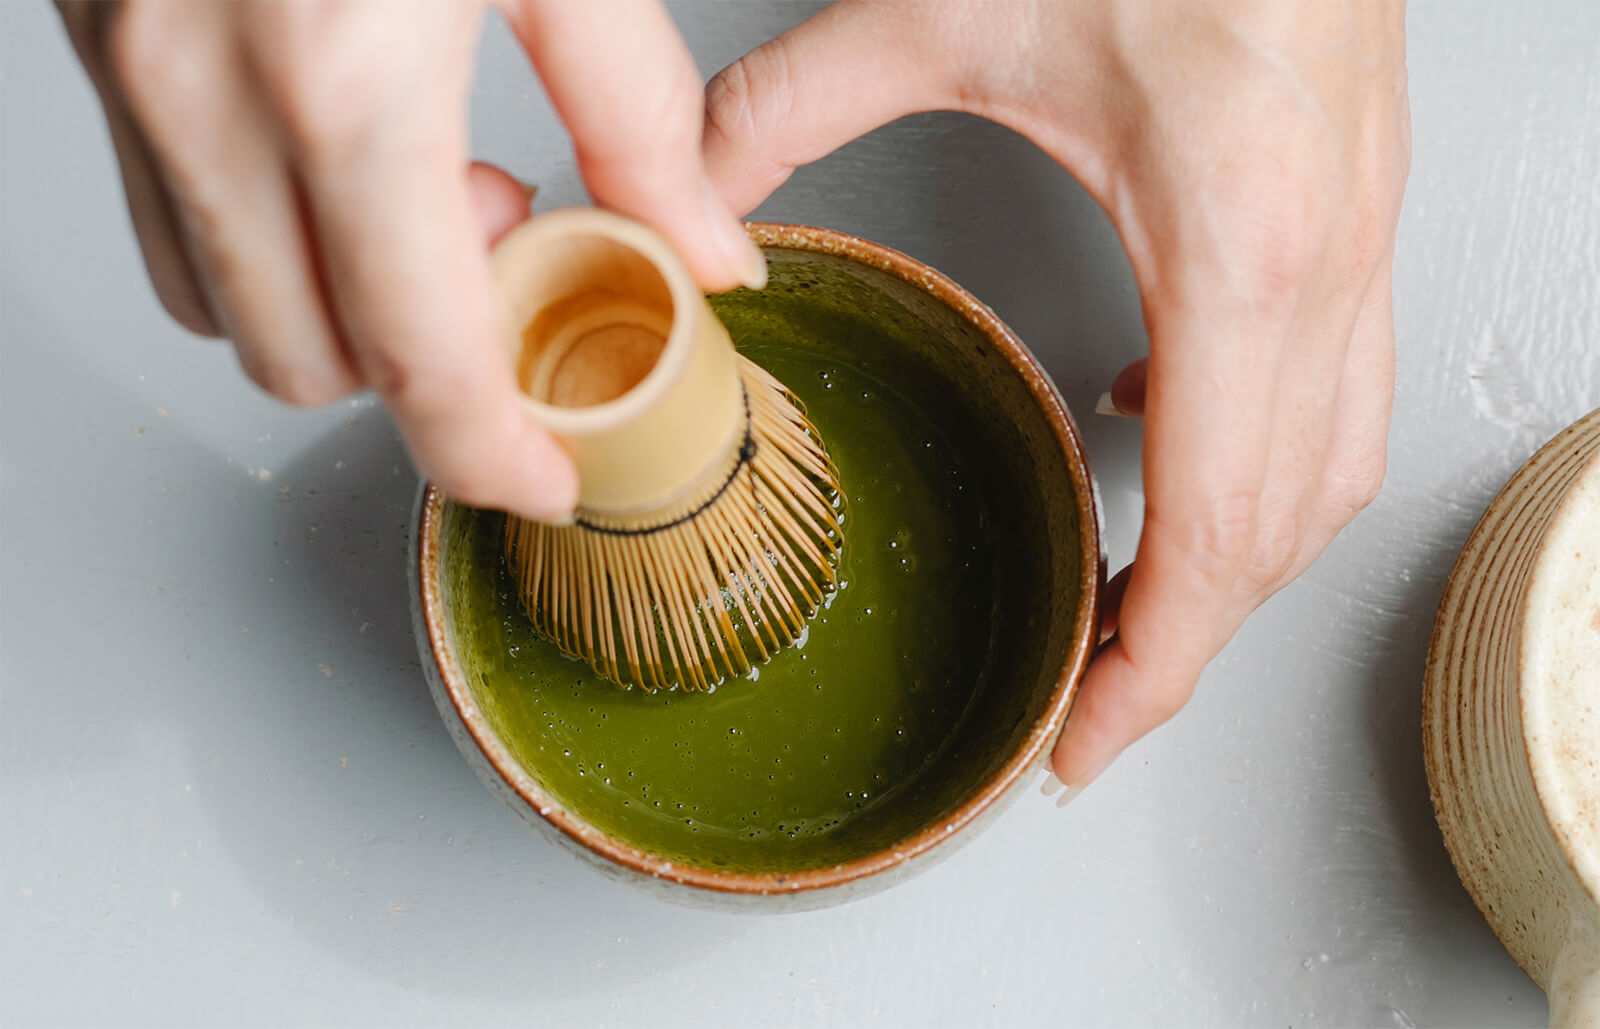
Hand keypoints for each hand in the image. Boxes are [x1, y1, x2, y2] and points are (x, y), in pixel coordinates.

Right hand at [57, 0, 765, 521]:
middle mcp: (201, 93)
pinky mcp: (92, 44)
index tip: (544, 474)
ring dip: (338, 301)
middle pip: (310, 361)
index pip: (416, 357)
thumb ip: (639, 113)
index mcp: (341, 78)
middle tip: (510, 257)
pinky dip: (268, 235)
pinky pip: (171, 218)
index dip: (490, 449)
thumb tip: (706, 251)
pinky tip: (339, 150)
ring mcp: (124, 72)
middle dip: (420, 359)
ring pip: (225, 307)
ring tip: (425, 188)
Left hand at [703, 0, 1410, 797]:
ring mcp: (1362, 247)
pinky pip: (1331, 393)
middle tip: (1086, 710)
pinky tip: (1150, 431)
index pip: (1219, 524)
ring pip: (1329, 478)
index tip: (1083, 742)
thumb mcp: (946, 6)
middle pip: (1279, 534)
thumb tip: (691, 191)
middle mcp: (1327, 268)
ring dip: (1234, 567)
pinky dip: (1256, 460)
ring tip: (1130, 613)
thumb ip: (789, 106)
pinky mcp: (1355, 222)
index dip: (1158, 666)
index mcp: (1238, 243)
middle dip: (1186, 648)